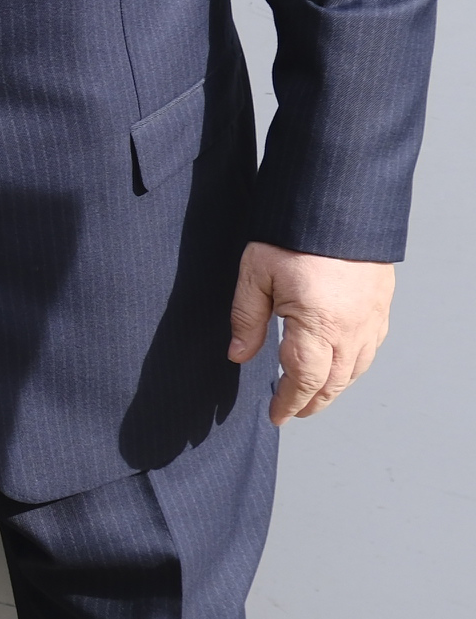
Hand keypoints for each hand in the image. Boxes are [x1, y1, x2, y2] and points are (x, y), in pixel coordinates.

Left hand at [228, 241, 393, 422]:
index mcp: (318, 325)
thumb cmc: (292, 234)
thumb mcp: (255, 275)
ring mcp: (371, 318)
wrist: (339, 202)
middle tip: (292, 412)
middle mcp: (351, 328)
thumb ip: (246, 318)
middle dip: (312, 402)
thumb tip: (238, 354)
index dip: (289, 402)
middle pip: (334, 382)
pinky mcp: (381, 305)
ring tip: (313, 395)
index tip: (277, 416)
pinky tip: (341, 365)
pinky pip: (371, 348)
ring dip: (335, 388)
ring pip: (356, 368)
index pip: (303, 380)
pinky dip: (355, 365)